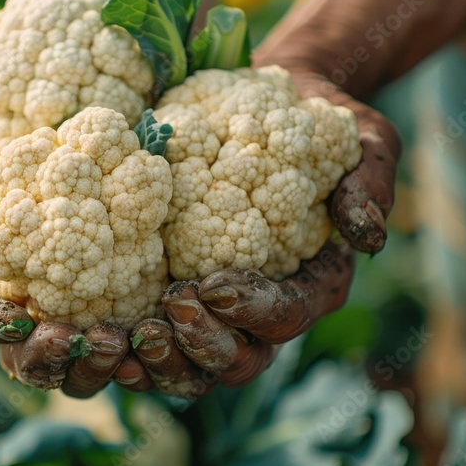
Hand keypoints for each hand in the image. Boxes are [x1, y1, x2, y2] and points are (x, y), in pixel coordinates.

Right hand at [0, 90, 128, 397]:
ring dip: (98, 362)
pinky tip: (156, 332)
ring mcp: (75, 289)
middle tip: (82, 342)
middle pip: (30, 352)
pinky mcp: (121, 278)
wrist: (50, 95)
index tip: (21, 324)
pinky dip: (139, 341)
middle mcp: (29, 288)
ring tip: (122, 342)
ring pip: (79, 354)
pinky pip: (129, 326)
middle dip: (52, 359)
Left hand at [114, 68, 401, 395]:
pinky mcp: (174, 292)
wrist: (270, 100)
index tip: (212, 285)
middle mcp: (264, 308)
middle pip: (238, 358)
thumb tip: (367, 236)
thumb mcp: (365, 141)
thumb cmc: (322, 121)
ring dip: (160, 363)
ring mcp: (217, 310)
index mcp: (312, 282)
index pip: (286, 315)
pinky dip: (129, 349)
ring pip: (193, 366)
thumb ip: (369, 184)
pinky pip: (155, 341)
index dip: (252, 312)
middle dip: (201, 348)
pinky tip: (97, 333)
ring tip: (124, 341)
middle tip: (164, 314)